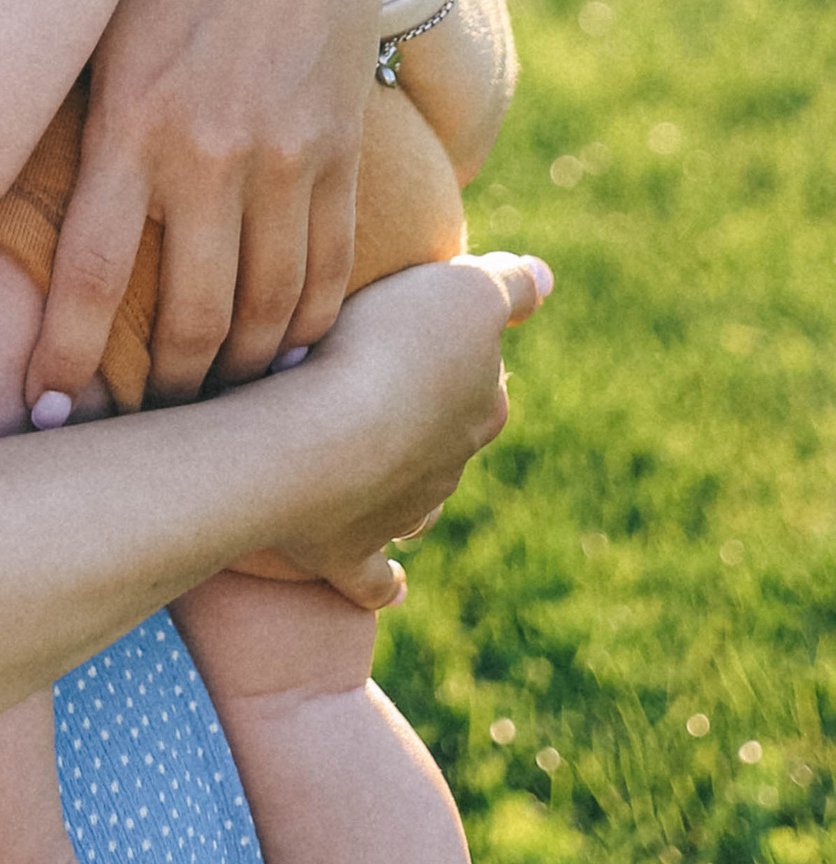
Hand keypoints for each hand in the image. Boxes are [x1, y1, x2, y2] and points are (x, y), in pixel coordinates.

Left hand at [26, 0, 432, 409]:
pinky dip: (306, 335)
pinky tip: (281, 366)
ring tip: (205, 419)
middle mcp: (211, 156)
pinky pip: (328, 276)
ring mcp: (287, 163)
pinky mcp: (341, 159)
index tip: (46, 413)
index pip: (87, 276)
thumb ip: (68, 117)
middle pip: (185, 322)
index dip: (65, 359)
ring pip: (263, 317)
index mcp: (131, 124)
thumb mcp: (100, 27)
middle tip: (135, 437)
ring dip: (234, 381)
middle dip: (160, 397)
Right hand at [251, 249, 551, 608]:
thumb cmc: (387, 351)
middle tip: (378, 381)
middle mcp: (452, 467)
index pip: (481, 375)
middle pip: (446, 436)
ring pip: (417, 500)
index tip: (413, 325)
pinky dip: (383, 581)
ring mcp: (402, 515)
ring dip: (400, 482)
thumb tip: (545, 278)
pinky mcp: (349, 555)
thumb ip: (507, 285)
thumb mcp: (461, 290)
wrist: (319, 442)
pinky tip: (392, 585)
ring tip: (364, 457)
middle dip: (426, 417)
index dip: (451, 347)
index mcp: (481, 408)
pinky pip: (374, 577)